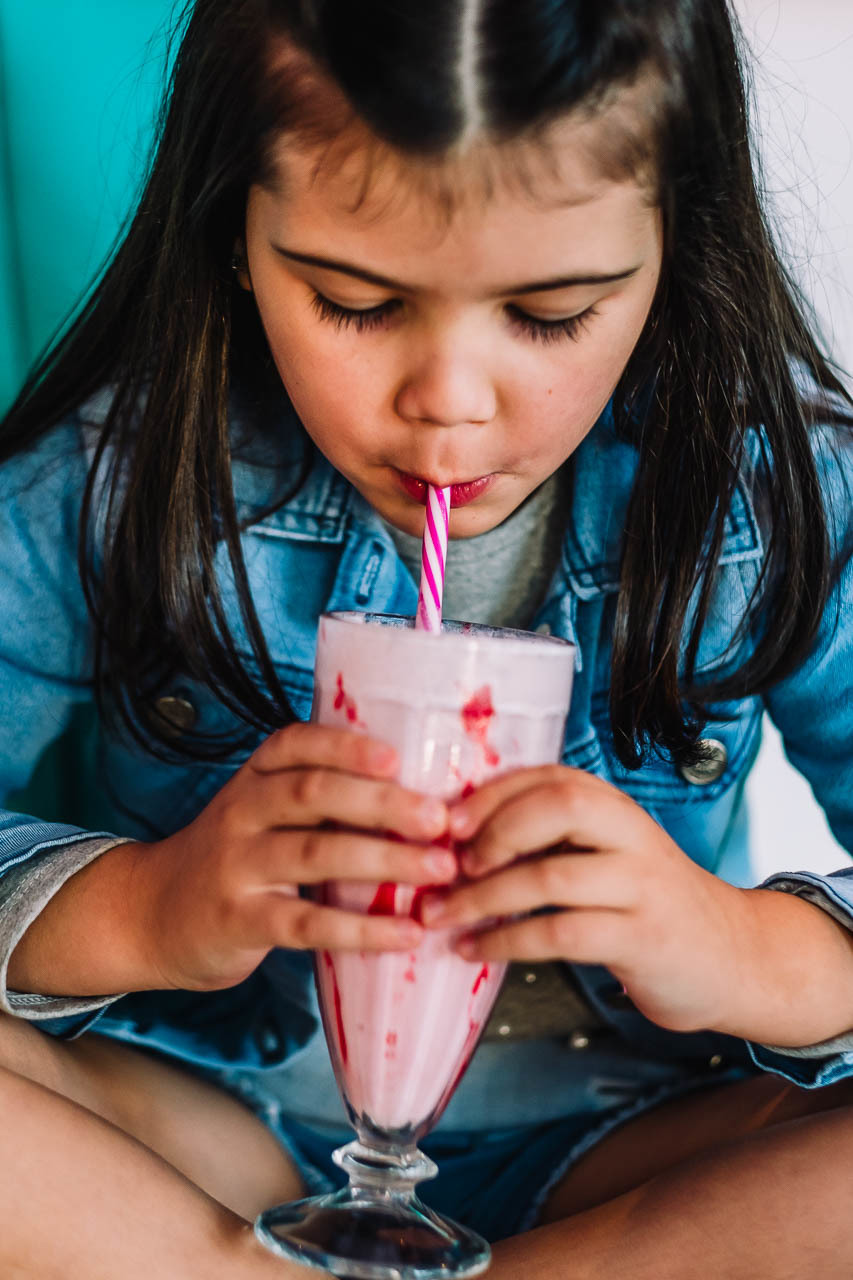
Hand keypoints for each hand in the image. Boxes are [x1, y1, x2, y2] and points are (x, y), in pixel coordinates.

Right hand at [131, 723, 454, 992]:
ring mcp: (236, 866)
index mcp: (253, 778)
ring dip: (385, 859)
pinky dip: (362, 929)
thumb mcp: (260, 812)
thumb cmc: (233, 857)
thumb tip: (419, 791)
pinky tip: (406, 933)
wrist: (151, 914)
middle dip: (383, 803)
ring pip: (314, 853)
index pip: (295, 744)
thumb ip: (318, 798)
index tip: (396, 757)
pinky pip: (306, 923)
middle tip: (441, 819)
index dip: (346, 747)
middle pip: (313, 793)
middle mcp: (241, 812)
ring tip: (441, 869)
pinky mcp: (238, 920)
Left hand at [419, 765, 749, 1034]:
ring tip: (441, 915)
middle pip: (559, 807)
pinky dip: (506, 943)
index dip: (493, 793)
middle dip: (493, 832)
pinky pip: (560, 935)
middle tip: (449, 865)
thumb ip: (555, 838)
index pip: (551, 777)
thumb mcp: (610, 854)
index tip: (446, 820)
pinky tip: (475, 950)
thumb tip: (460, 838)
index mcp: (616, 808)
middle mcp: (633, 836)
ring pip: (550, 876)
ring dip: (482, 898)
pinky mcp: (642, 938)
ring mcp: (642, 886)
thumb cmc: (649, 903)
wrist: (732, 957)